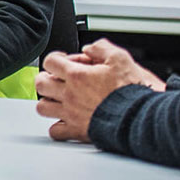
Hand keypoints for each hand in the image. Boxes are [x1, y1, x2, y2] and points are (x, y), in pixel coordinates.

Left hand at [35, 38, 164, 141]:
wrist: (139, 119)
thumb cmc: (131, 91)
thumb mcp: (119, 59)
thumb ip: (101, 48)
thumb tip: (89, 48)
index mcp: (77, 75)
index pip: (50, 61)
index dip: (55, 58)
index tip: (63, 61)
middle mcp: (69, 95)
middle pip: (41, 84)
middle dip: (46, 78)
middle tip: (56, 79)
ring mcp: (71, 114)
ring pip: (43, 107)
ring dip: (48, 102)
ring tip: (58, 99)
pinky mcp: (77, 131)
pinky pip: (56, 132)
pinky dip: (57, 126)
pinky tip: (66, 121)